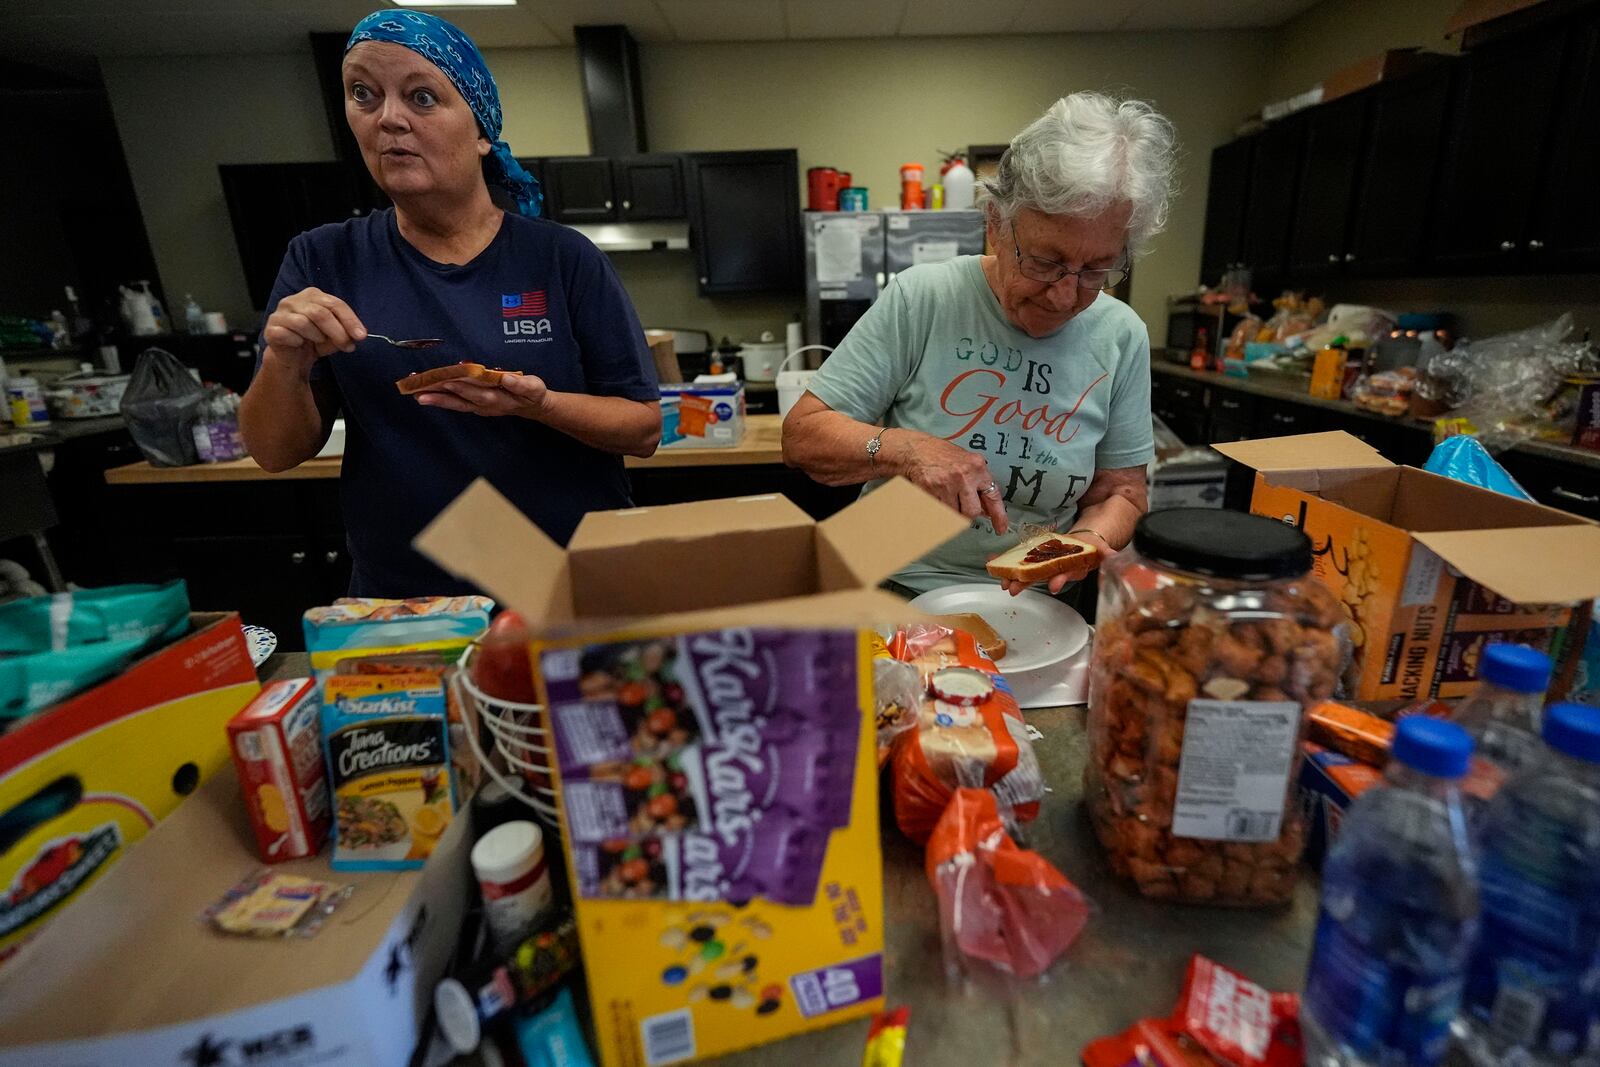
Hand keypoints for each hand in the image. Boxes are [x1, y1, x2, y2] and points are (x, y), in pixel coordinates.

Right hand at [262, 287, 365, 371]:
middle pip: (320, 313)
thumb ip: (346, 332)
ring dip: (316, 337)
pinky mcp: (270, 329)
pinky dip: (297, 342)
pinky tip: (299, 344)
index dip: (350, 320)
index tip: (361, 336)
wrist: (292, 357)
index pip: (334, 304)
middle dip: (337, 332)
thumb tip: (357, 335)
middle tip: (347, 346)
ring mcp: (280, 314)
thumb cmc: (315, 341)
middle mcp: (294, 300)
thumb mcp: (335, 335)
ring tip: (318, 342)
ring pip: (303, 323)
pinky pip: (286, 334)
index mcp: (312, 296)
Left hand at [413, 372, 548, 417]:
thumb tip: (507, 378)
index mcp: (500, 399)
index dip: (465, 388)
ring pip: (455, 404)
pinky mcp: (474, 406)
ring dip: (437, 399)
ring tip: (417, 394)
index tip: (450, 380)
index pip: (480, 393)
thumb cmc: (531, 393)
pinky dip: (441, 400)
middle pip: (462, 400)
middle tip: (422, 390)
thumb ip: (520, 384)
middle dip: (442, 395)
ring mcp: (479, 407)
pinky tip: (426, 395)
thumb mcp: (533, 387)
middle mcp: (486, 405)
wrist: (532, 407)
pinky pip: (455, 404)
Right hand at [898, 432, 1008, 534]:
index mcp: (977, 467)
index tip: (1001, 528)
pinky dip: (938, 507)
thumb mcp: (967, 463)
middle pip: (972, 512)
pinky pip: (939, 511)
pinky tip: (935, 494)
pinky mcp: (931, 491)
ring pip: (954, 514)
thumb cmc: (942, 455)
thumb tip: (986, 509)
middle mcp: (964, 475)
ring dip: (951, 509)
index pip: (992, 496)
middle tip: (960, 504)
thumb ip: (978, 483)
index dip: (998, 515)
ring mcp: (946, 484)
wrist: (915, 449)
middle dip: (967, 513)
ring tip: (945, 494)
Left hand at [995, 528, 1111, 597]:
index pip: (1066, 574)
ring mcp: (1045, 566)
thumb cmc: (1091, 548)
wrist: (1084, 541)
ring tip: (1001, 581)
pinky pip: (1019, 560)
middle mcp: (1057, 570)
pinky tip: (991, 560)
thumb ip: (1106, 552)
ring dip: (1014, 577)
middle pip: (1041, 577)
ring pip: (1028, 573)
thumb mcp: (1101, 549)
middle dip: (1027, 583)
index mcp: (1073, 568)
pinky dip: (1005, 560)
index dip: (1060, 579)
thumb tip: (1114, 556)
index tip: (1052, 585)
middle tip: (1012, 589)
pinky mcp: (1035, 558)